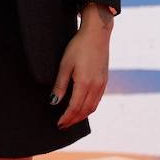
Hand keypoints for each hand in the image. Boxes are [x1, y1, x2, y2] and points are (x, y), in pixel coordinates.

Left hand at [51, 13, 111, 128]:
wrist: (97, 34)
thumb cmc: (79, 46)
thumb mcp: (65, 64)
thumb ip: (60, 85)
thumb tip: (54, 102)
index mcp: (85, 83)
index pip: (74, 107)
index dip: (66, 118)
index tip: (59, 124)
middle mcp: (96, 86)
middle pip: (84, 111)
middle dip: (73, 120)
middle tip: (63, 126)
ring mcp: (102, 84)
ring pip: (92, 107)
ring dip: (82, 116)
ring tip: (71, 120)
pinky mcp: (105, 80)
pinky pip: (97, 100)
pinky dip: (89, 108)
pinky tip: (83, 108)